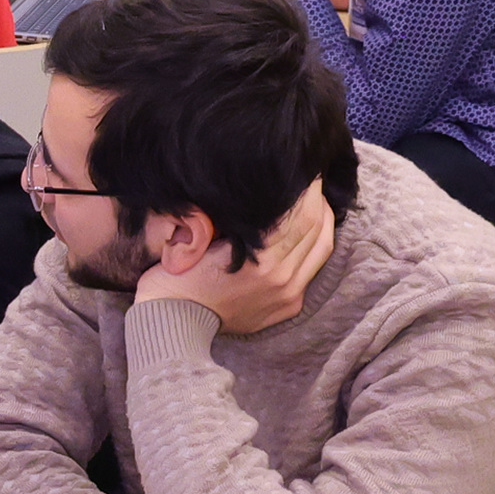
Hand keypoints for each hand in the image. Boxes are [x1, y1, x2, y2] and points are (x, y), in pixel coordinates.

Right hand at [137, 180, 335, 335]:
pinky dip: (313, 246)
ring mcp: (288, 295)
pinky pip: (312, 269)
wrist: (172, 324)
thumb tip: (260, 191)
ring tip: (314, 201)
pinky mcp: (289, 306)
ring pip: (322, 249)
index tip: (305, 169)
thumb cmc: (176, 277)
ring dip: (322, 221)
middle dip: (317, 200)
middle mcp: (282, 279)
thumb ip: (234, 220)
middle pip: (317, 228)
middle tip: (311, 180)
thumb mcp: (196, 239)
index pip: (301, 214)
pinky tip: (305, 232)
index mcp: (261, 261)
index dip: (307, 189)